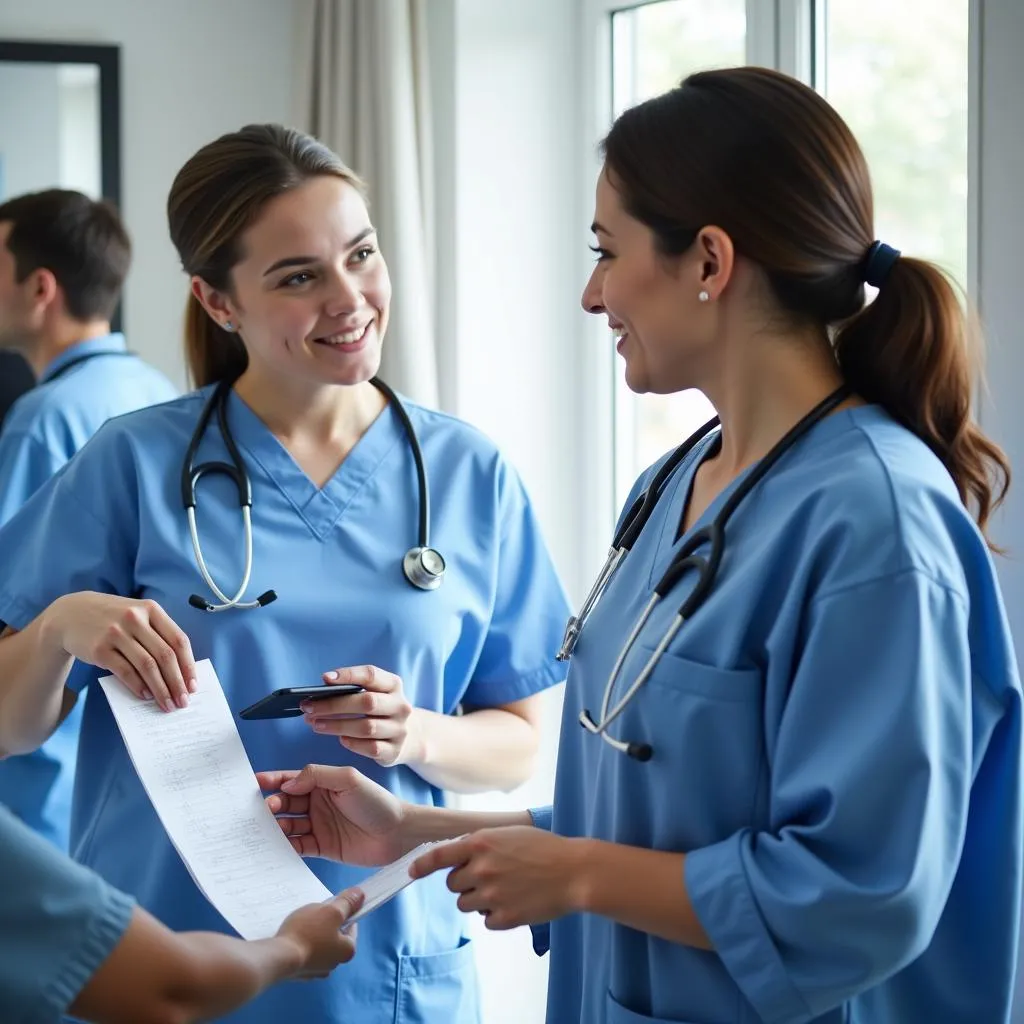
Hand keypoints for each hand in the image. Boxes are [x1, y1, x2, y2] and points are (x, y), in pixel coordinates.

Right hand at [45, 592, 195, 711]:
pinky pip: (125, 671)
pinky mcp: (99, 649)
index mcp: (151, 609)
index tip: (193, 685)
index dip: (188, 665)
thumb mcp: (137, 616)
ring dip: (160, 689)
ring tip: (166, 704)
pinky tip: (145, 696)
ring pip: (147, 666)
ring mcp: (116, 633)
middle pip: (165, 655)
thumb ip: (157, 635)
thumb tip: (179, 671)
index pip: (178, 640)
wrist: (70, 614)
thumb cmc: (113, 619)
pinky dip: (138, 686)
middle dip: (177, 682)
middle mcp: (135, 619)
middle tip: (183, 702)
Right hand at [258, 764, 410, 865]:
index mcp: (323, 783)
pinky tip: (276, 846)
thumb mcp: (348, 779)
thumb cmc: (378, 802)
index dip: (273, 781)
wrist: (398, 834)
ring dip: (275, 826)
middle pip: (286, 803)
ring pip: (288, 825)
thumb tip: (287, 783)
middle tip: (263, 809)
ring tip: (266, 828)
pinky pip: (297, 846)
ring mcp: (319, 825)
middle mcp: (318, 803)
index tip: (254, 784)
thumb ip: (317, 775)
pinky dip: (285, 846)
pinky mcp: (322, 847)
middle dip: (271, 805)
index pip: (292, 780)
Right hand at [275, 888, 362, 978]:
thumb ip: (347, 903)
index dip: (344, 913)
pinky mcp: (298, 973)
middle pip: (334, 937)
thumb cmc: (309, 932)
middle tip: (316, 913)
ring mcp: (314, 972)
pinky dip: (301, 944)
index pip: (351, 928)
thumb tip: (361, 895)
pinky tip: (292, 936)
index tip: (333, 905)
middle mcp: (333, 965)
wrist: (279, 957)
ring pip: (319, 946)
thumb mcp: (332, 911)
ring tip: (302, 923)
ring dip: (313, 935)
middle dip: (327, 924)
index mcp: (346, 952)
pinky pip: (303, 953)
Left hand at [302, 665, 424, 767]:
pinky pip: (370, 748)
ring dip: (336, 726)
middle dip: (334, 705)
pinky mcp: (394, 751)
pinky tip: (340, 739)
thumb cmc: (380, 709)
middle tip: (308, 707)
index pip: (371, 675)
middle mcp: (400, 706)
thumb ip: (353, 688)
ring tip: (315, 724)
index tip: (324, 678)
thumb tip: (322, 687)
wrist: (409, 735)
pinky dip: (352, 743)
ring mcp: (399, 730)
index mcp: (394, 685)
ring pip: (366, 727)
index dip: (348, 675)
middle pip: (367, 702)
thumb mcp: (375, 693)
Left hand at [410, 826, 586, 929]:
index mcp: (481, 843)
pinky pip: (485, 920)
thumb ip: (481, 843)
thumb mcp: (508, 834)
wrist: (573, 872)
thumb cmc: (543, 848)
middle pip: (453, 884)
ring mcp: (491, 895)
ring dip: (478, 900)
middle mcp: (481, 868)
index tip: (412, 871)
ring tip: (505, 889)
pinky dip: (496, 915)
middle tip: (490, 876)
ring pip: (465, 904)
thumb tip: (457, 855)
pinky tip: (516, 902)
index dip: (422, 865)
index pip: (439, 855)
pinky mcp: (504, 917)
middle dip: (465, 882)